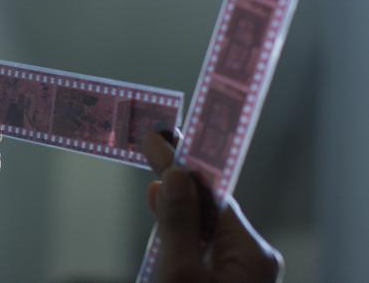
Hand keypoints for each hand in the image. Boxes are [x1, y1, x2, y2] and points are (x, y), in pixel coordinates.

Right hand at [141, 131, 282, 282]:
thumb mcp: (180, 275)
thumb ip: (178, 226)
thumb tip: (175, 176)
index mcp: (251, 253)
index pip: (212, 194)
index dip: (182, 164)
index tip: (158, 137)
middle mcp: (252, 260)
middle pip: (207, 209)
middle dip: (178, 181)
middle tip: (152, 147)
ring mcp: (241, 273)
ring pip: (203, 231)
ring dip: (176, 211)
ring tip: (153, 185)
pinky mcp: (227, 282)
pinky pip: (203, 250)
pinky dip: (180, 236)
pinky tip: (164, 225)